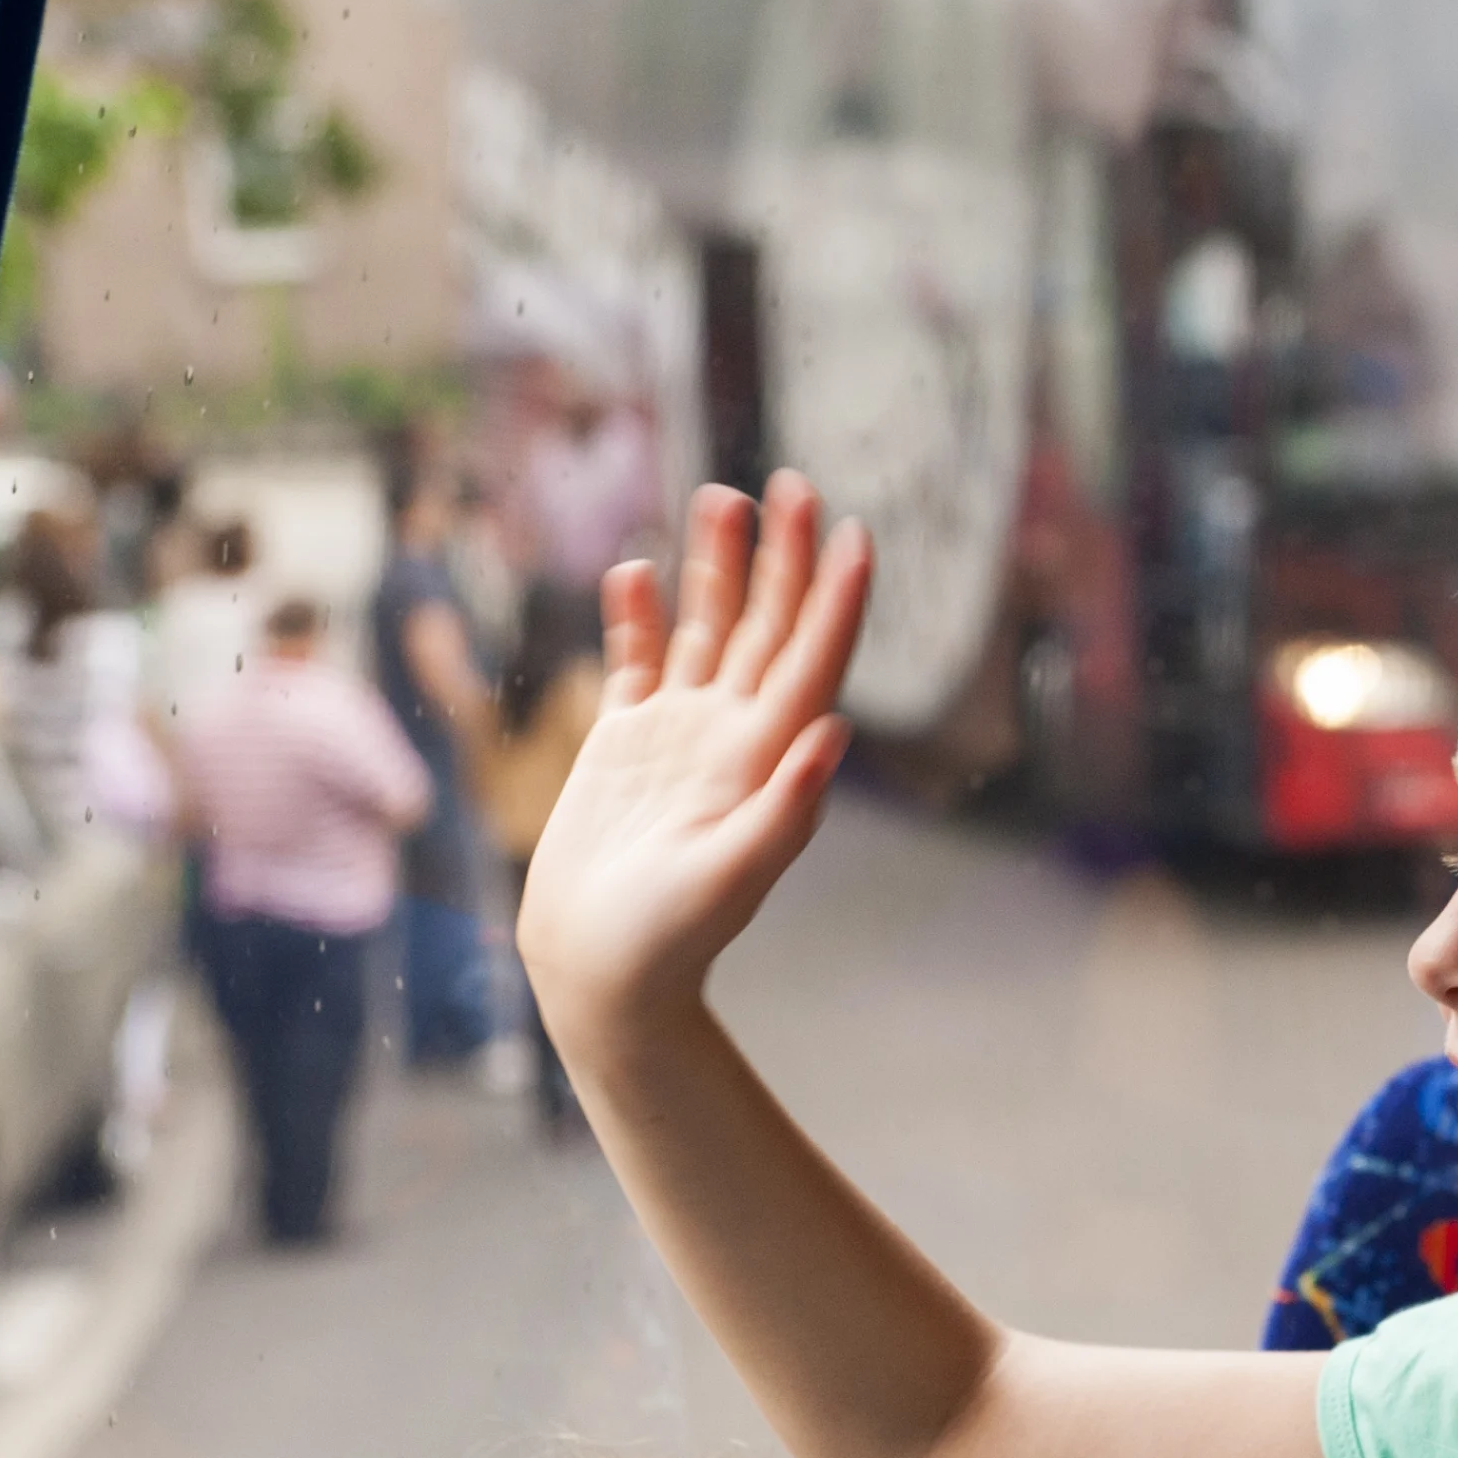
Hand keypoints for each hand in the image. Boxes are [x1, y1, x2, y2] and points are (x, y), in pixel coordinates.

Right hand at [517, 473, 870, 1060]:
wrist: (603, 974)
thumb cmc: (670, 940)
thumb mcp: (731, 877)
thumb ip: (785, 807)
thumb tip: (834, 731)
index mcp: (767, 758)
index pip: (813, 660)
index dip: (836, 598)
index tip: (855, 533)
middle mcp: (732, 736)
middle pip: (768, 627)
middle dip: (783, 557)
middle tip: (795, 483)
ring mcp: (678, 736)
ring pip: (706, 630)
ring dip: (718, 567)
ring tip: (723, 497)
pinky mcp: (624, 744)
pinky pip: (636, 661)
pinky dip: (637, 616)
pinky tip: (634, 570)